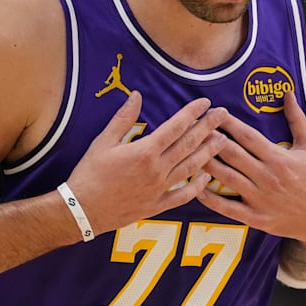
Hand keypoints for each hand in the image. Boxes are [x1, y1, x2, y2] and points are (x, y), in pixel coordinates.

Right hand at [67, 91, 227, 233]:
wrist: (81, 211)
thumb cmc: (89, 174)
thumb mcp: (103, 141)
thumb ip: (123, 118)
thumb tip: (136, 95)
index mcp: (145, 151)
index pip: (176, 127)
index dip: (192, 113)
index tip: (205, 103)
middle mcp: (157, 169)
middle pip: (189, 144)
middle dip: (208, 127)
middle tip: (223, 114)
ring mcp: (159, 189)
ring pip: (190, 168)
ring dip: (208, 152)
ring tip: (223, 140)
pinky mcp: (156, 206)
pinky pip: (182, 196)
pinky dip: (196, 187)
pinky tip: (206, 178)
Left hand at [197, 92, 305, 247]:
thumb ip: (297, 119)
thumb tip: (287, 92)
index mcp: (279, 158)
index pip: (248, 137)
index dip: (229, 124)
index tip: (214, 112)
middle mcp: (267, 177)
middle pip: (233, 155)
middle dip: (211, 140)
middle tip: (193, 128)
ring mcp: (260, 199)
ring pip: (227, 179)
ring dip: (207, 164)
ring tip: (189, 153)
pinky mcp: (256, 218)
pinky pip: (229, 209)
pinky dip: (212, 199)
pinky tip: (197, 188)